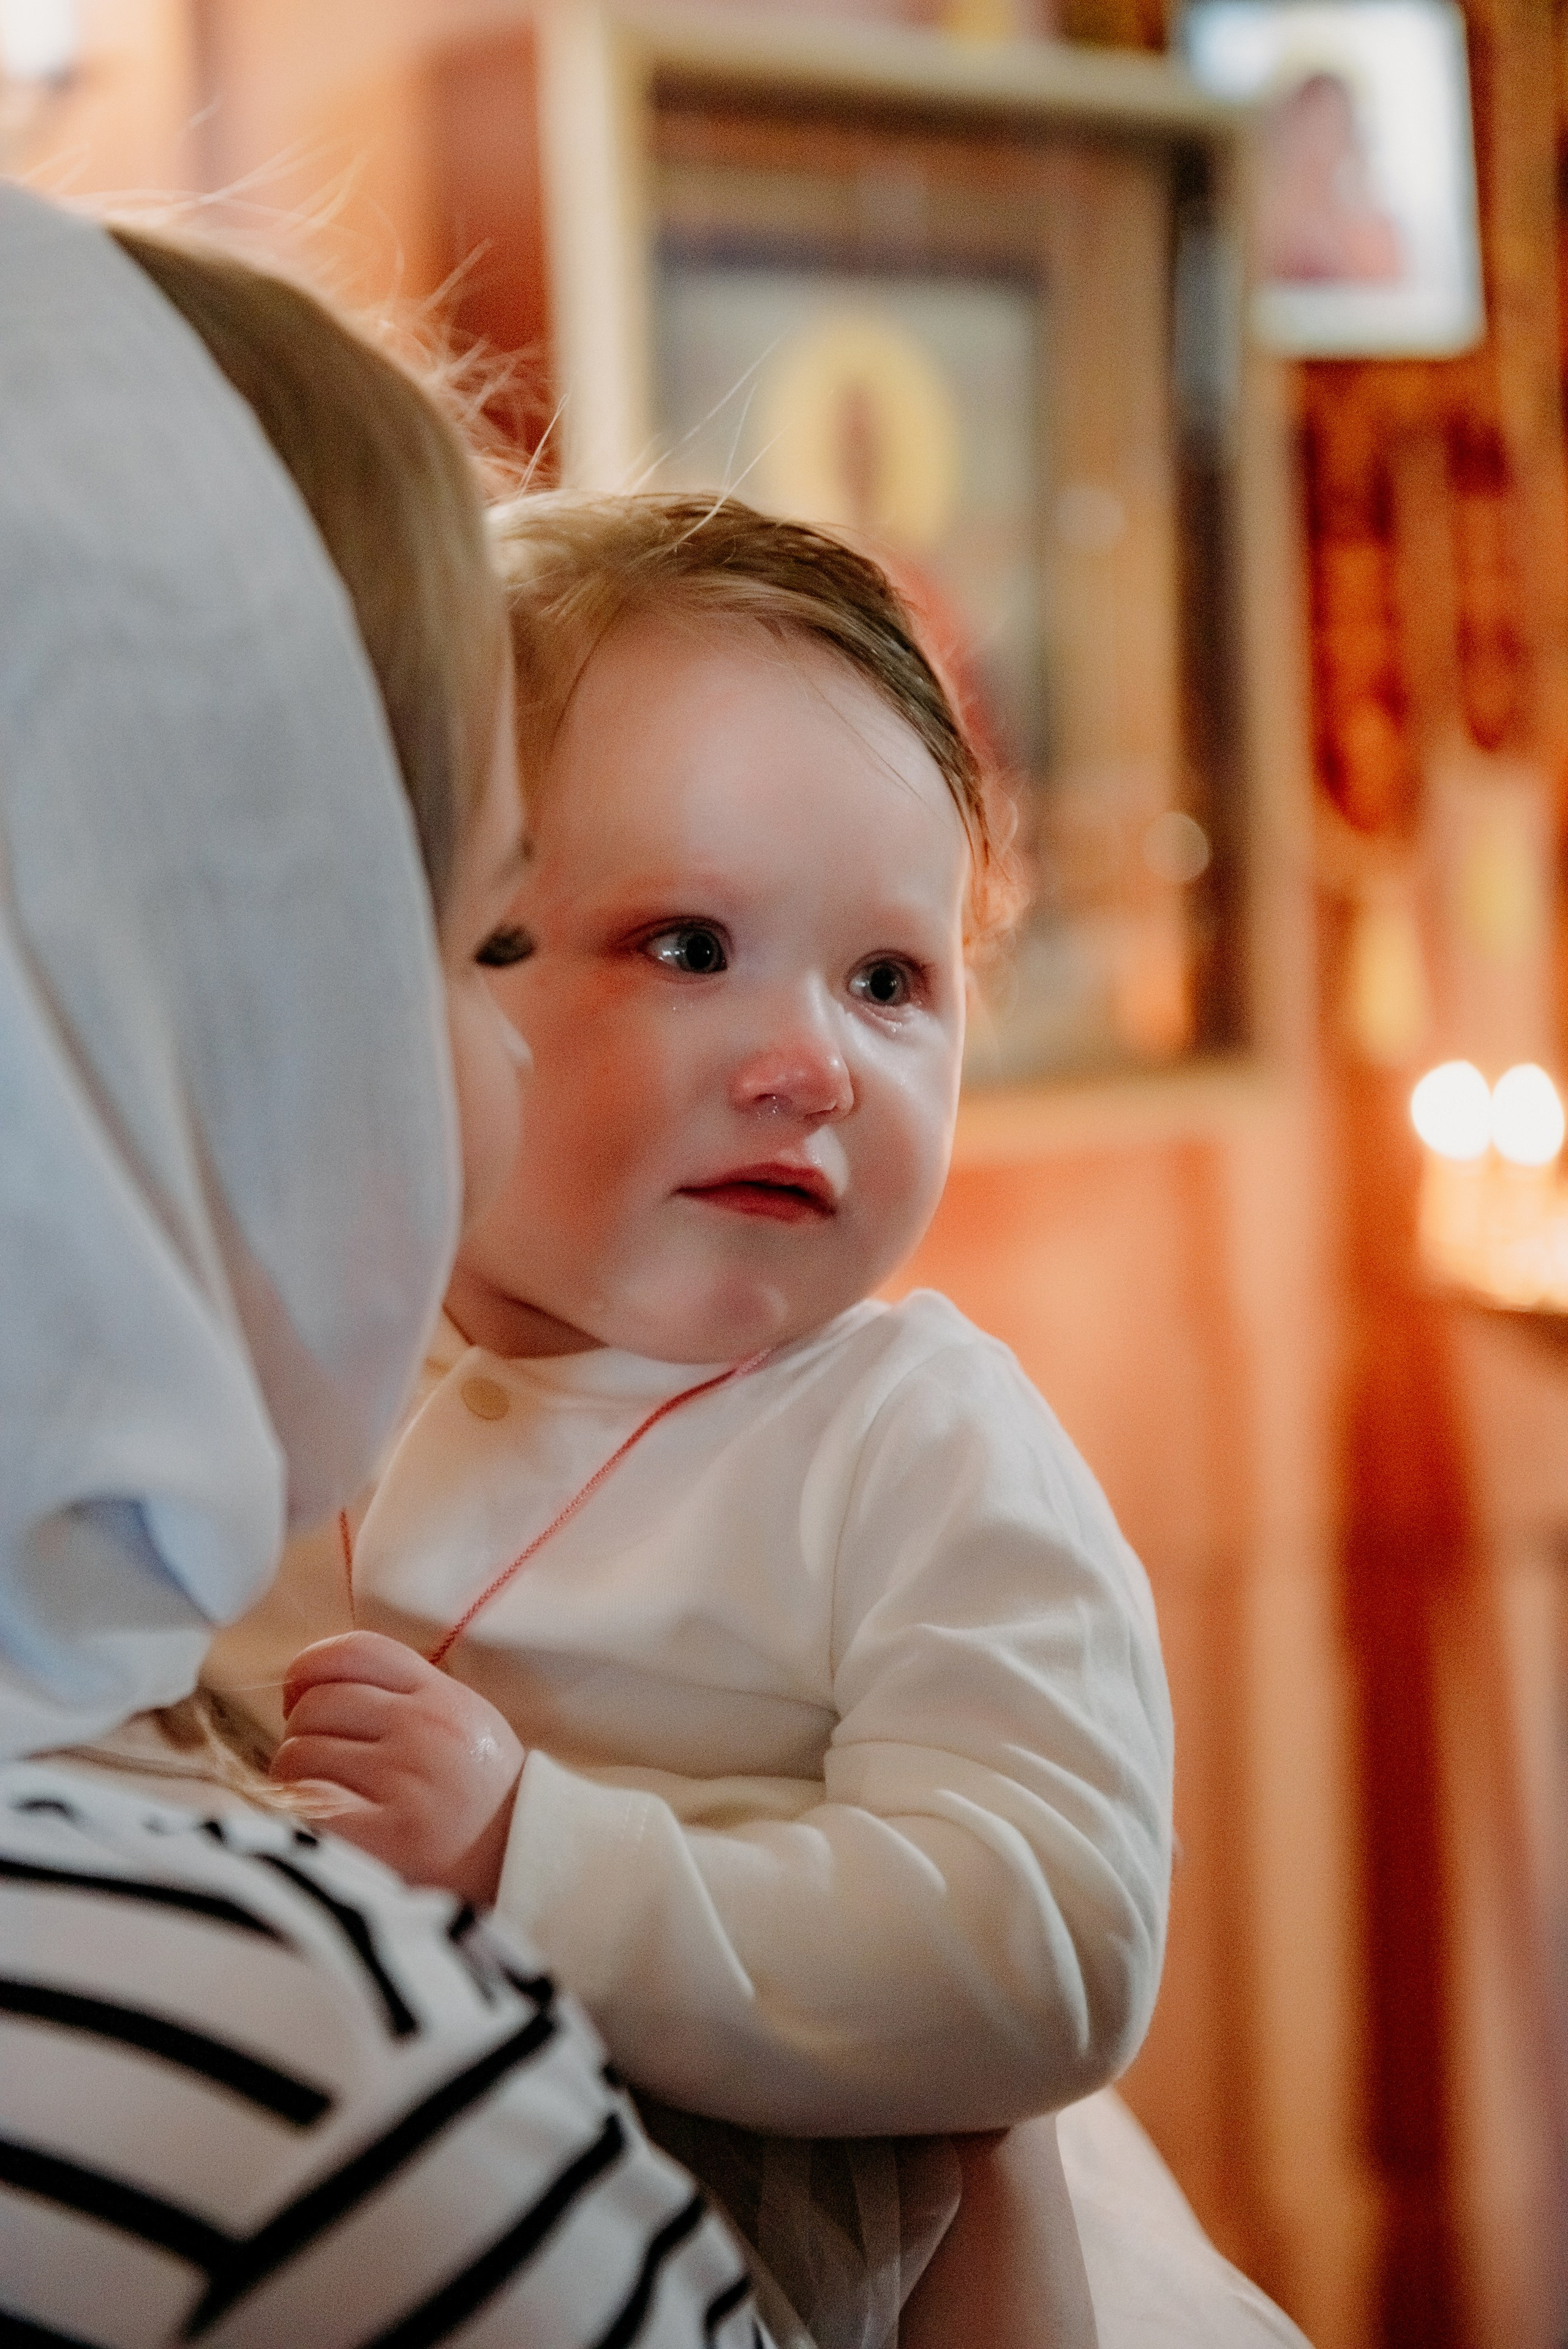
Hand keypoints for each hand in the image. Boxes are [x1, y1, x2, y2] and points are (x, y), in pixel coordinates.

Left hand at [273, 1631, 524, 1907]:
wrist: (524, 1871)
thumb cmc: (481, 1802)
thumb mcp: (463, 1726)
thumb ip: (405, 1696)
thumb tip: (311, 1688)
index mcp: (443, 1698)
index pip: (356, 1651)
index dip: (309, 1669)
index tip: (300, 1697)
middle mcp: (423, 1730)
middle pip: (314, 1705)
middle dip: (303, 1735)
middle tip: (322, 1766)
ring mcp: (403, 1782)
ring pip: (297, 1755)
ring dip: (296, 1779)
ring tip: (326, 1800)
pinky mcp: (381, 1838)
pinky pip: (304, 1803)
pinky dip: (299, 1813)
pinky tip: (324, 1826)